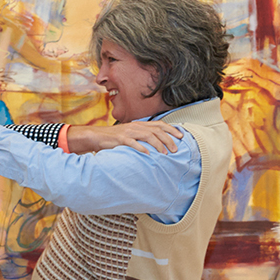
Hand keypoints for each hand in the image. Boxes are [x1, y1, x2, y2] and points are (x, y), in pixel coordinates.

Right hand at [67, 120, 183, 154]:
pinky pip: (133, 143)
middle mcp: (136, 126)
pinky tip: (148, 155)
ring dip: (158, 145)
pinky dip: (142, 149)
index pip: (159, 124)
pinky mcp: (121, 139)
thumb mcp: (131, 134)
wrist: (98, 136)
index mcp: (140, 124)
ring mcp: (129, 132)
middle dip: (168, 139)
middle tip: (176, 149)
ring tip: (165, 153)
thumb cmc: (116, 138)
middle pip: (157, 130)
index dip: (171, 129)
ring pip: (148, 136)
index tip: (181, 136)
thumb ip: (143, 136)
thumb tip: (157, 142)